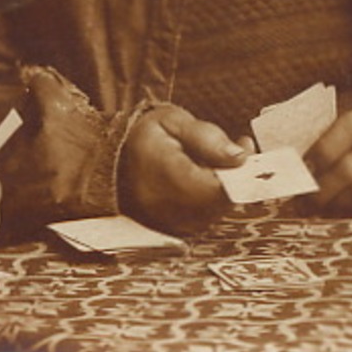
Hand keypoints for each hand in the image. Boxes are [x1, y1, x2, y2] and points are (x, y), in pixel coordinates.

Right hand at [118, 103, 247, 233]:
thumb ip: (208, 138)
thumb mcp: (174, 121)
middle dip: (231, 177)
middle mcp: (163, 205)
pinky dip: (207, 201)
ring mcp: (164, 222)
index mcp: (164, 173)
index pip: (217, 187)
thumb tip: (241, 157)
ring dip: (220, 190)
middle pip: (218, 201)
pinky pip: (200, 219)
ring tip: (210, 163)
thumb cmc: (144, 135)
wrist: (107, 156)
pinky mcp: (167, 229)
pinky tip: (199, 181)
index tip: (244, 147)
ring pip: (212, 213)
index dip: (238, 171)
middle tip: (232, 151)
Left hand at [305, 107, 351, 214]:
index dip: (314, 157)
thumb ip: (334, 141)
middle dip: (320, 190)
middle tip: (303, 203)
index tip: (299, 174)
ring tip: (321, 211)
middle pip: (347, 169)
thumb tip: (302, 167)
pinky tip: (347, 212)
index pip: (338, 137)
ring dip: (337, 204)